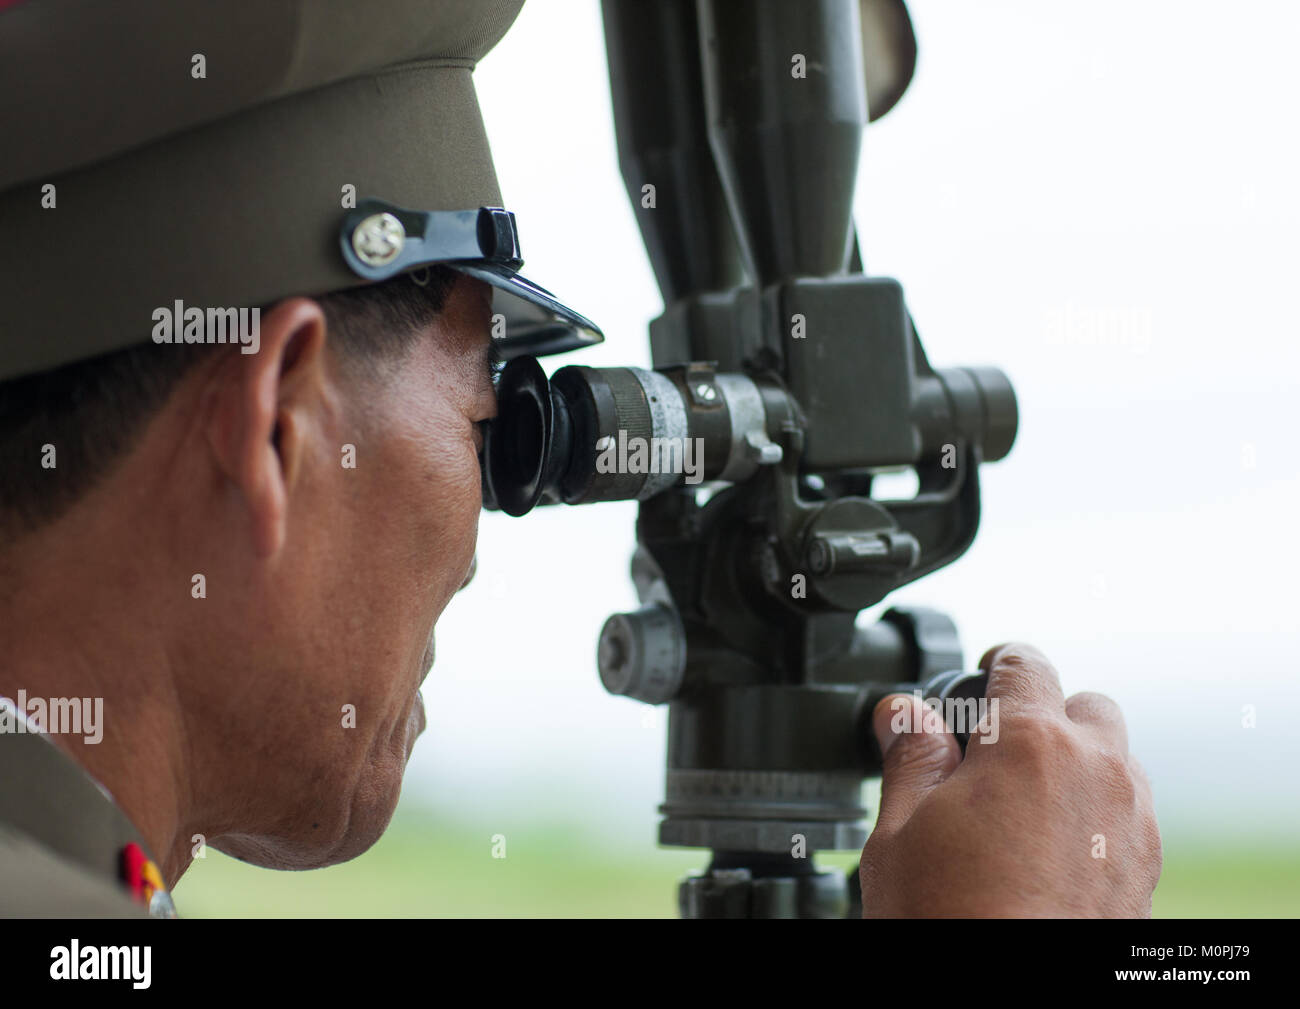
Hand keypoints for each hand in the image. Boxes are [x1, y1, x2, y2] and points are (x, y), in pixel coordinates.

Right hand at [859, 643, 1161, 916]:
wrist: (1005, 1002)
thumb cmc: (949, 921)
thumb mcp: (899, 831)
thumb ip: (910, 758)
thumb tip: (904, 713)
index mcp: (1030, 742)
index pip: (1024, 665)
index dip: (995, 666)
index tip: (981, 679)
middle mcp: (1095, 770)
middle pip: (1085, 707)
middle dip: (1045, 716)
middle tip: (996, 755)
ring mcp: (1130, 821)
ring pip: (1115, 759)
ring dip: (1076, 764)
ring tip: (1021, 809)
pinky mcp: (1144, 870)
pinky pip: (1128, 814)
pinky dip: (1096, 814)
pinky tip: (1049, 850)